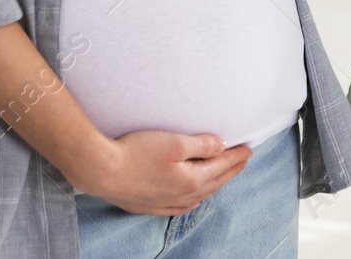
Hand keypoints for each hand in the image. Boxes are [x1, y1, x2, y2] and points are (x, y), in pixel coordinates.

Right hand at [71, 128, 251, 215]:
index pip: (221, 166)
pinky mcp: (148, 205)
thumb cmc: (136, 152)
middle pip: (213, 182)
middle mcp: (181, 196)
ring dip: (213, 184)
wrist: (101, 170)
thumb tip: (222, 146)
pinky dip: (192, 201)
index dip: (236, 156)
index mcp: (191, 179)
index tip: (248, 149)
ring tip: (223, 176)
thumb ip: (202, 145)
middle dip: (230, 170)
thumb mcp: (175, 142)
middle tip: (242, 161)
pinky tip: (192, 200)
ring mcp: (164, 203)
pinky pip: (179, 207)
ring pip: (198, 196)